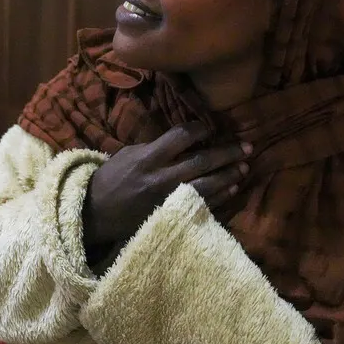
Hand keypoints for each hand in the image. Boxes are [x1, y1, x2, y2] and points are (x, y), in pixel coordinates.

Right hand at [81, 122, 251, 249]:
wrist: (96, 214)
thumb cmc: (111, 180)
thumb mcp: (128, 155)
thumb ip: (155, 148)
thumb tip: (184, 141)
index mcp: (146, 158)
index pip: (180, 137)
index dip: (200, 129)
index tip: (211, 126)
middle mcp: (159, 178)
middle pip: (200, 162)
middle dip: (226, 153)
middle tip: (247, 147)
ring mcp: (167, 200)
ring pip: (206, 186)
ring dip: (229, 175)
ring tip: (245, 167)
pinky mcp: (171, 217)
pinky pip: (202, 205)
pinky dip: (220, 196)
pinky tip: (233, 188)